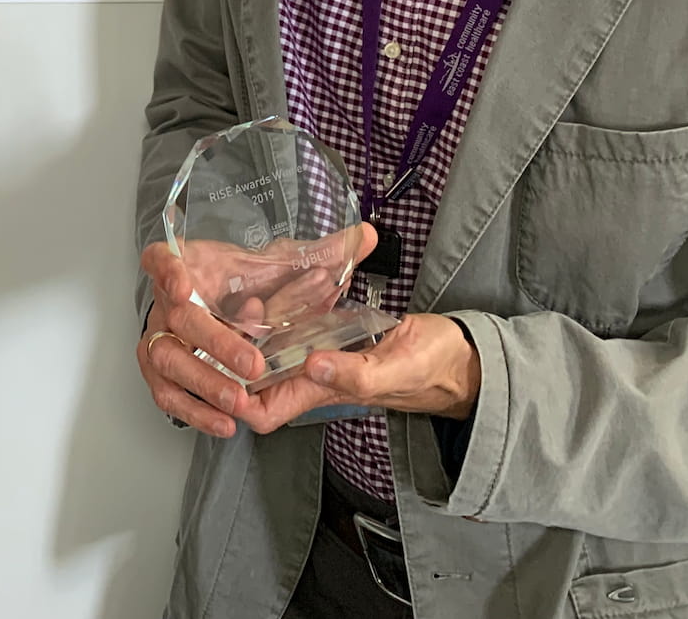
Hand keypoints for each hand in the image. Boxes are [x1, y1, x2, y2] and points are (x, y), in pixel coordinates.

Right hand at [137, 227, 376, 436]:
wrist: (231, 308)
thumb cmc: (248, 284)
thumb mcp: (285, 265)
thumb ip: (324, 253)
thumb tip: (365, 236)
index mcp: (190, 265)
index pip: (161, 257)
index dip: (166, 269)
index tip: (182, 283)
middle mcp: (168, 301)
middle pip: (176, 318)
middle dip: (214, 341)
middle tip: (251, 362)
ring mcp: (161, 338)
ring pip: (168, 360)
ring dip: (204, 381)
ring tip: (238, 399)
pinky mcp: (164, 373)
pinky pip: (167, 394)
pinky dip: (193, 409)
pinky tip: (222, 420)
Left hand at [230, 313, 481, 433]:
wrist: (459, 355)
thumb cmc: (433, 370)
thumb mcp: (396, 370)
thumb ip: (356, 374)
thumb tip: (312, 367)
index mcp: (321, 392)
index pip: (262, 411)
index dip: (235, 396)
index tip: (227, 363)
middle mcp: (313, 374)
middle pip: (258, 367)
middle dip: (244, 340)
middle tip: (248, 306)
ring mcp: (321, 350)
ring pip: (277, 336)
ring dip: (269, 312)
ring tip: (265, 288)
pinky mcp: (334, 329)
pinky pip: (304, 315)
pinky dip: (299, 296)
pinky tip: (301, 276)